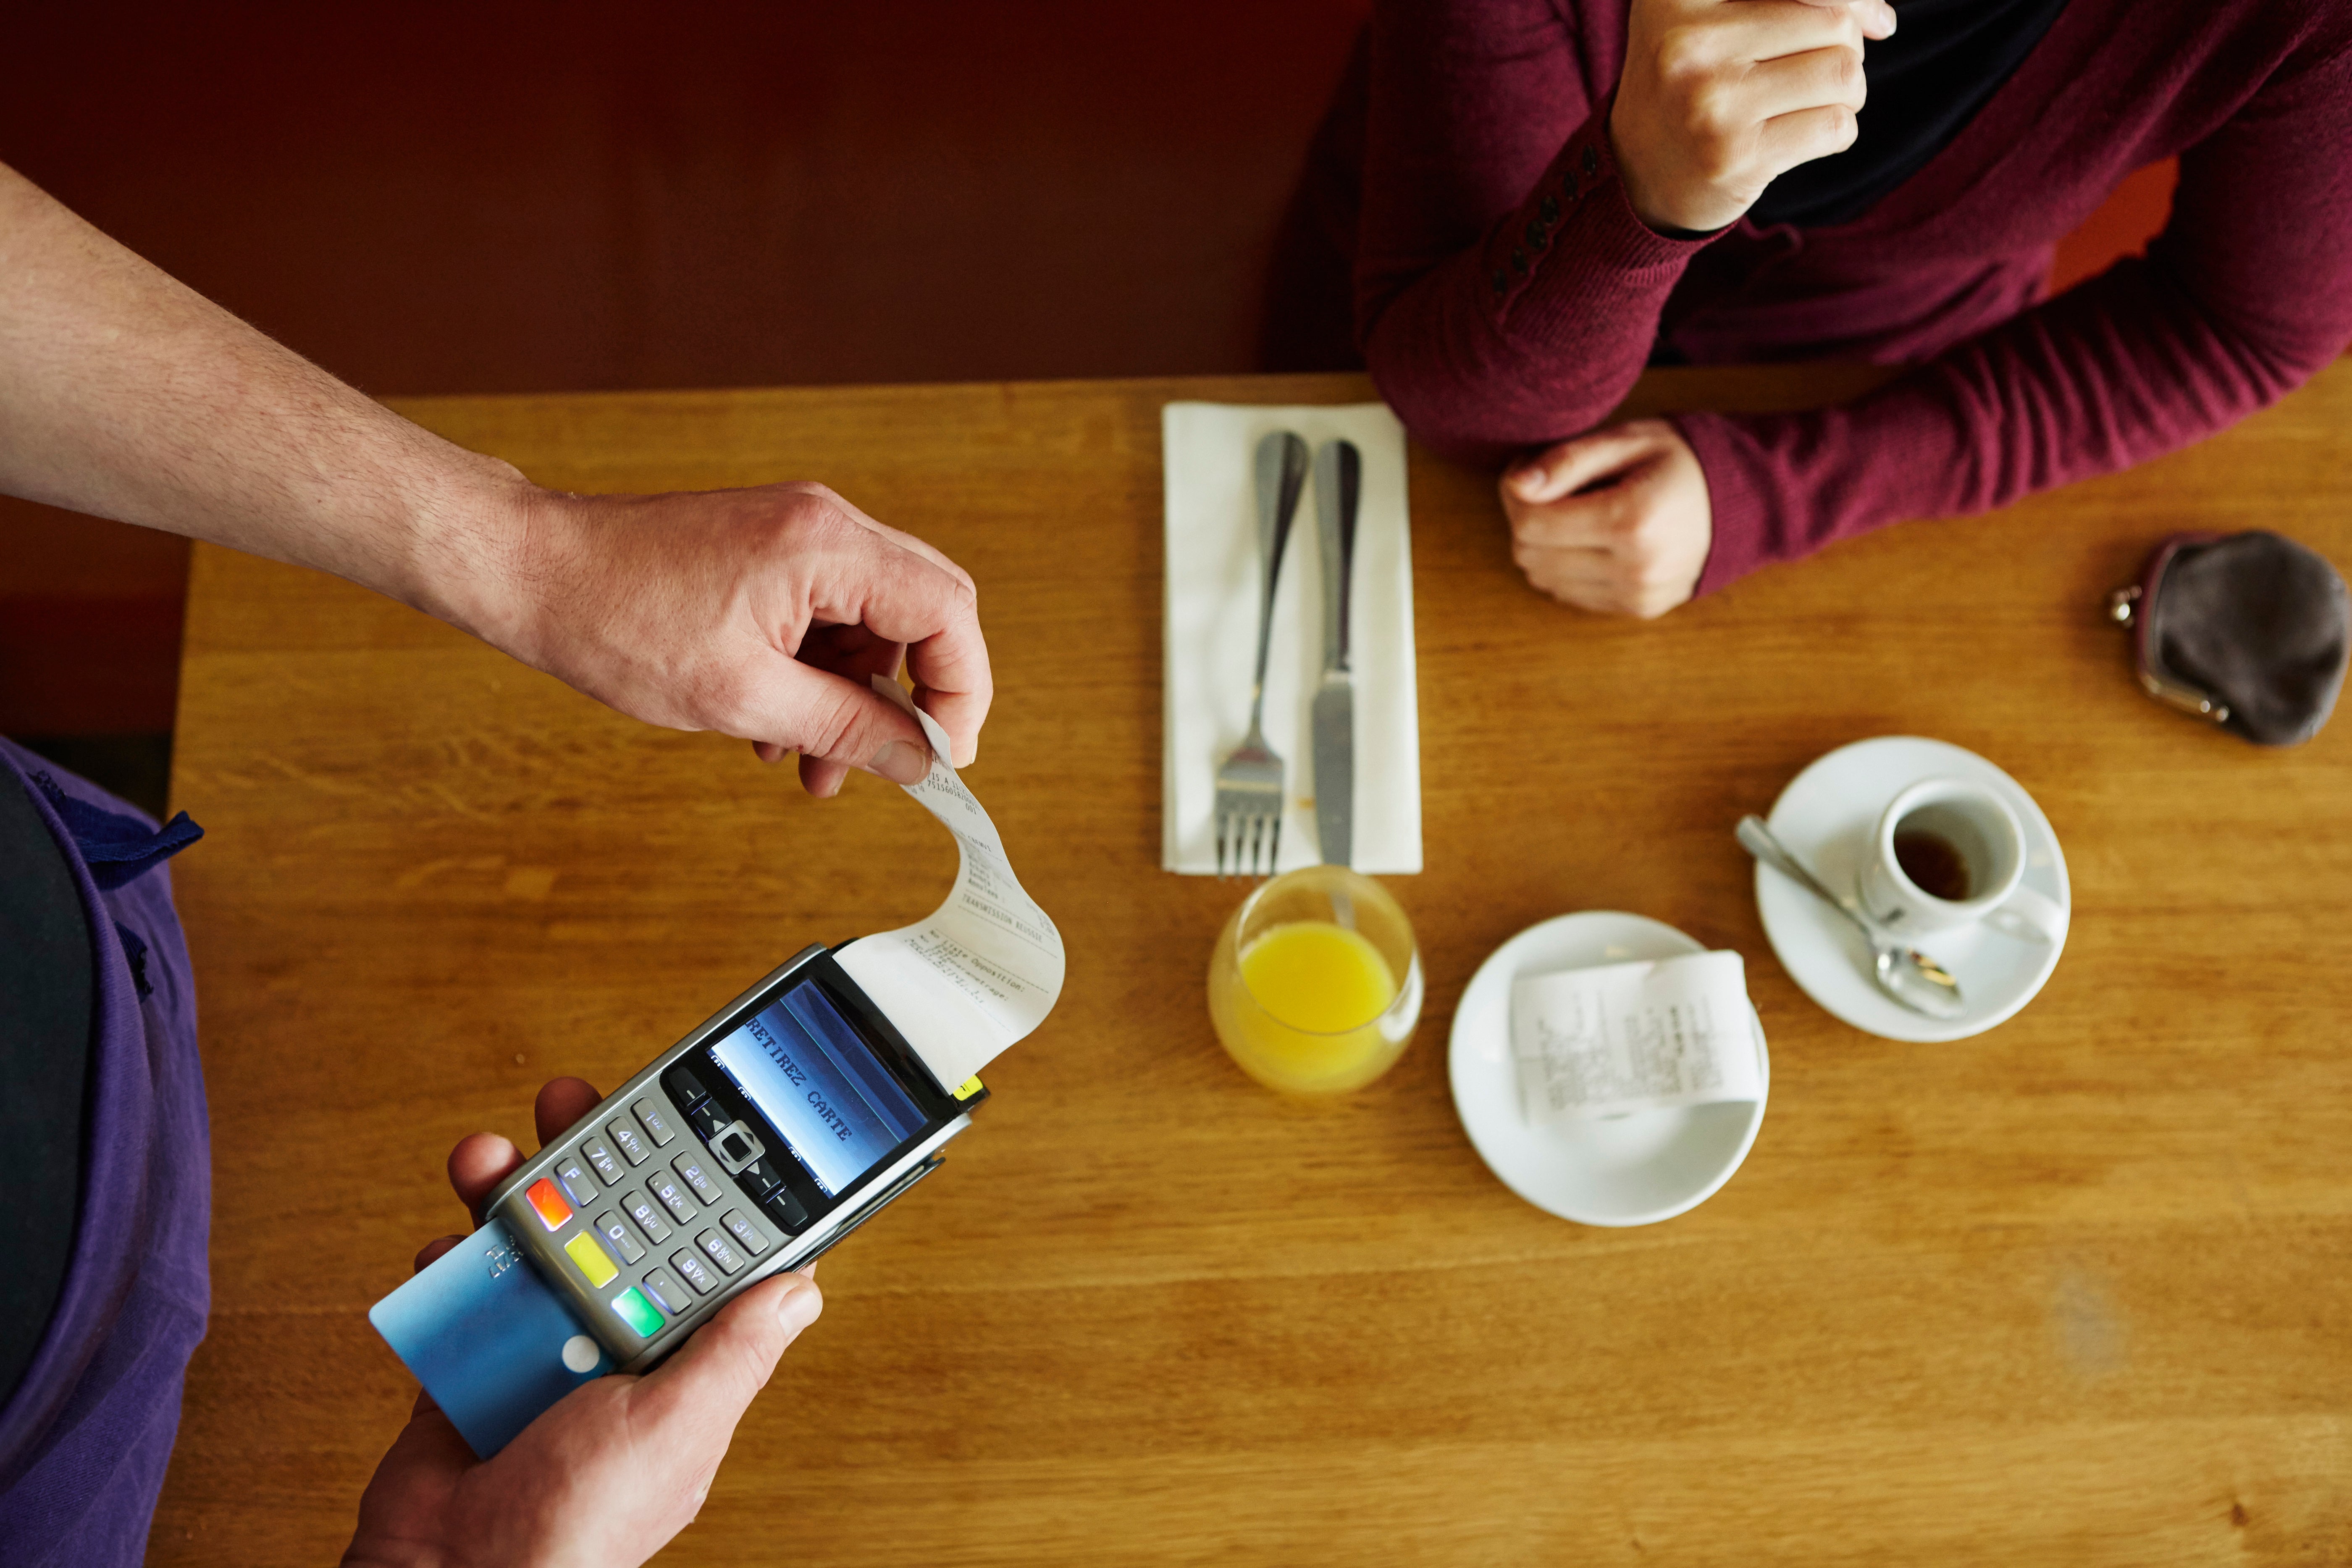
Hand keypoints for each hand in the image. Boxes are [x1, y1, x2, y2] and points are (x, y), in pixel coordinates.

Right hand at [343, 1078, 822, 1567]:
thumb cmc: (575, 1532)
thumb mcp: (674, 1429)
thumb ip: (734, 1355)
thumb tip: (802, 1287)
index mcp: (678, 1364)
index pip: (698, 1255)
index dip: (693, 1185)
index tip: (685, 1124)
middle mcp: (613, 1351)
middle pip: (610, 1230)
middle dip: (589, 1162)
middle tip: (572, 1103)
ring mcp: (539, 1356)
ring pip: (533, 1248)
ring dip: (509, 1195)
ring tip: (491, 1160)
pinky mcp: (472, 1369)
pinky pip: (464, 1296)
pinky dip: (451, 1267)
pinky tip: (450, 1247)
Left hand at [495, 482, 990, 798]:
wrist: (532, 572)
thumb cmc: (616, 622)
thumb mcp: (742, 698)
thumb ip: (844, 728)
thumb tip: (914, 760)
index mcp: (827, 546)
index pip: (948, 610)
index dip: (961, 690)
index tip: (941, 754)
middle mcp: (824, 524)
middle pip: (923, 611)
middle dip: (910, 698)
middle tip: (889, 763)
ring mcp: (797, 534)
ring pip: (873, 624)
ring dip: (854, 698)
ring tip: (810, 763)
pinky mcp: (770, 551)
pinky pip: (827, 617)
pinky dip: (818, 676)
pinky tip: (778, 728)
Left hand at [1500, 420, 1711, 617]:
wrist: (1747, 503)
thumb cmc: (1684, 462)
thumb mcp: (1630, 441)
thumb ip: (1569, 461)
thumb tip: (1516, 485)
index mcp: (1631, 520)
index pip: (1531, 523)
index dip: (1515, 494)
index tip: (1527, 471)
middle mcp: (1634, 568)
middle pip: (1531, 555)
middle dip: (1525, 519)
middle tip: (1546, 487)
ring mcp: (1637, 595)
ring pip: (1544, 579)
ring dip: (1543, 546)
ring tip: (1571, 511)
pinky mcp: (1638, 609)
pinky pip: (1570, 594)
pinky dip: (1565, 567)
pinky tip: (1589, 538)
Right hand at [1610, 0, 1894, 233]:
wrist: (1638, 172)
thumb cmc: (1697, 78)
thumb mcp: (1715, 14)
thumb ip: (1790, 1)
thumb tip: (1882, 20)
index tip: (1874, 20)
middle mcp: (1687, 43)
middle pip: (1835, 22)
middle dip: (1844, 48)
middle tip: (1812, 71)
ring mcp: (1710, 103)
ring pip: (1843, 72)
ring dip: (1845, 92)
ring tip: (1807, 103)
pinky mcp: (1734, 157)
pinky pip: (1835, 126)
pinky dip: (1835, 131)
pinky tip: (1798, 136)